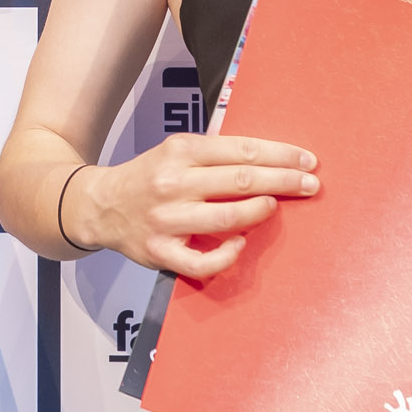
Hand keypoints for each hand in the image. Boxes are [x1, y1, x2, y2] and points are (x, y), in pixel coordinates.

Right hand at [75, 130, 320, 280]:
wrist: (100, 206)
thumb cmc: (149, 177)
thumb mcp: (176, 151)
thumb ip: (215, 155)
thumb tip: (269, 161)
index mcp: (181, 151)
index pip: (241, 150)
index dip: (280, 155)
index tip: (306, 161)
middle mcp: (174, 183)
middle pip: (241, 180)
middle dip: (283, 181)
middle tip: (310, 183)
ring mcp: (167, 219)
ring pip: (226, 217)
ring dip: (260, 212)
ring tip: (276, 206)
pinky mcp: (161, 251)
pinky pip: (202, 262)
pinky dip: (227, 255)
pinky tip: (240, 244)